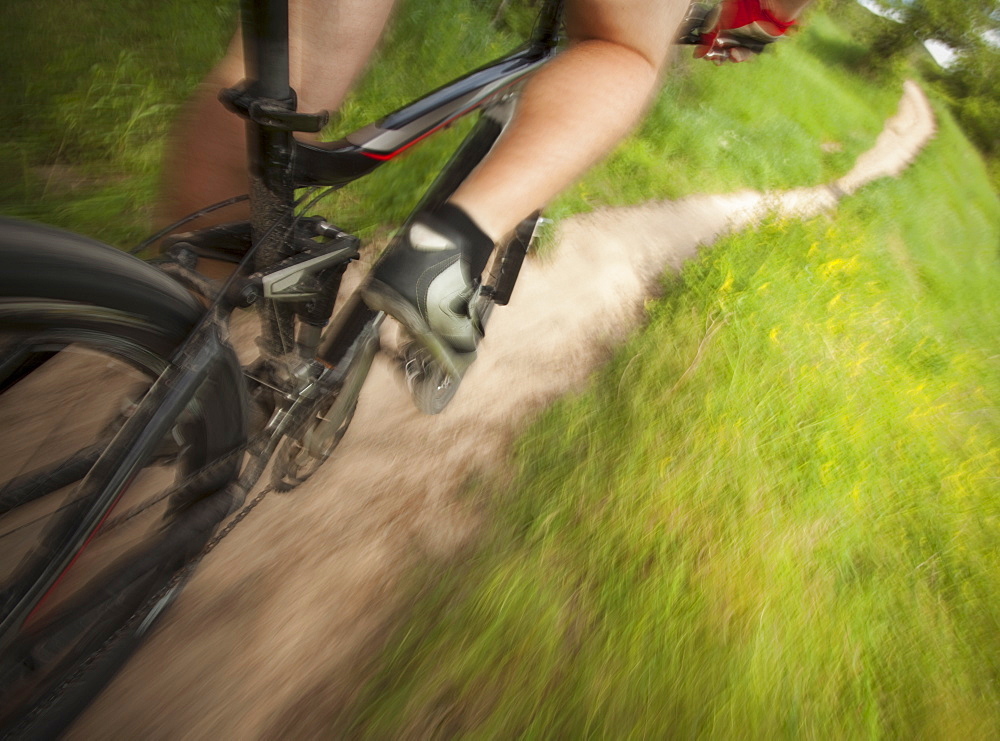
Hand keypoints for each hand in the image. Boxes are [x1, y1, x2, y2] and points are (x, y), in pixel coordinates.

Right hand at [680, 0, 795, 64]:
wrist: (770, 3)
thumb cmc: (744, 5)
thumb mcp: (720, 18)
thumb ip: (708, 36)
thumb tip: (696, 55)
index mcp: (726, 21)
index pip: (714, 39)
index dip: (708, 48)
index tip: (702, 55)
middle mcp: (736, 29)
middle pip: (724, 48)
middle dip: (717, 55)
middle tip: (713, 59)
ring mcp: (748, 36)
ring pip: (736, 52)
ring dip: (728, 57)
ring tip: (724, 57)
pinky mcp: (759, 43)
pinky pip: (748, 53)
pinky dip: (741, 55)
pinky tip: (734, 54)